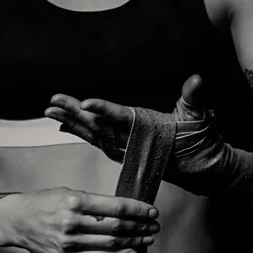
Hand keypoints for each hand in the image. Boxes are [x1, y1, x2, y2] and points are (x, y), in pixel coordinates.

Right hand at [0, 187, 160, 252]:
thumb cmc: (44, 203)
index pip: (116, 207)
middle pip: (117, 227)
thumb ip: (94, 202)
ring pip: (111, 244)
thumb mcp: (68, 193)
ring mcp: (69, 242)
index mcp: (75, 201)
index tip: (152, 212)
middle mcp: (73, 222)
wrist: (16, 221)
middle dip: (141, 227)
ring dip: (134, 242)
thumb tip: (124, 210)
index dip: (139, 210)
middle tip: (155, 226)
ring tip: (148, 239)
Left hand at [45, 75, 205, 162]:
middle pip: (99, 126)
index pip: (122, 118)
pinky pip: (97, 142)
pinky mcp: (123, 152)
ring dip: (72, 123)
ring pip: (94, 135)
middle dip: (75, 114)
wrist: (201, 171)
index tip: (84, 103)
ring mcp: (126, 149)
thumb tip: (196, 80)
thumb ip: (194, 98)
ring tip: (51, 111)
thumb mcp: (199, 118)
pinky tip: (65, 125)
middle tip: (53, 102)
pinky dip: (81, 133)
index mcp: (148, 131)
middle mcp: (133, 143)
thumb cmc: (200, 143)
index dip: (103, 110)